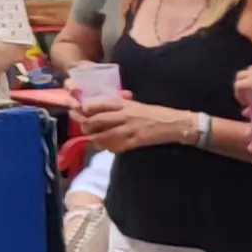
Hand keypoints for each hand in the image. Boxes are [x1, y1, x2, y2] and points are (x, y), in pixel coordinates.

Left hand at [75, 95, 197, 155]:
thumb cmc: (152, 113)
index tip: (77, 113)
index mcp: (121, 103)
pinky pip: (118, 146)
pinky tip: (110, 148)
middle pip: (96, 121)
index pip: (95, 105)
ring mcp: (130, 127)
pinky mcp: (137, 140)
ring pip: (104, 135)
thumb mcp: (132, 104)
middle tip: (85, 130)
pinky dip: (111, 148)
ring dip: (96, 140)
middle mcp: (123, 114)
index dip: (83, 111)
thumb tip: (95, 108)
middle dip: (86, 127)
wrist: (174, 122)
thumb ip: (115, 105)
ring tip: (96, 141)